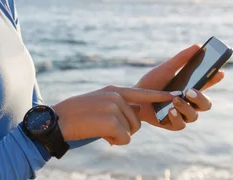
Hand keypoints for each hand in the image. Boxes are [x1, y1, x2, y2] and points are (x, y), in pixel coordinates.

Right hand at [53, 86, 176, 145]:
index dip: (160, 97)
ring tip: (99, 130)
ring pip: (132, 130)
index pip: (142, 93)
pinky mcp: (111, 120)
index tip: (176, 96)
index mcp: (113, 90)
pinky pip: (125, 139)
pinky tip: (100, 136)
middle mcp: (116, 96)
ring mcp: (114, 107)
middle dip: (125, 130)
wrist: (57, 121)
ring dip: (118, 136)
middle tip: (103, 129)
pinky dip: (114, 142)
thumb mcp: (97, 103)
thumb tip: (132, 116)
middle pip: (137, 120)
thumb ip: (115, 105)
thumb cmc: (75, 116)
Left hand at [134, 44, 225, 130]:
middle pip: (206, 104)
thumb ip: (181, 59)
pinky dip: (176, 117)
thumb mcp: (166, 69)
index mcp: (190, 88)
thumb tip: (198, 45)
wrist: (132, 98)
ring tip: (175, 100)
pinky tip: (170, 110)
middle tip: (190, 90)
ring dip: (186, 107)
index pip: (207, 84)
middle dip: (201, 98)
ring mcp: (182, 115)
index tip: (219, 71)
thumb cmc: (151, 83)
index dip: (214, 79)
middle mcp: (189, 103)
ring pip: (194, 115)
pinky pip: (180, 125)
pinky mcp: (172, 124)